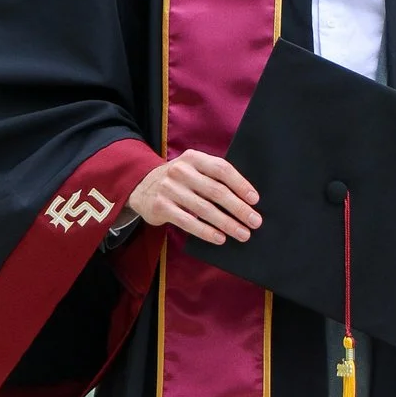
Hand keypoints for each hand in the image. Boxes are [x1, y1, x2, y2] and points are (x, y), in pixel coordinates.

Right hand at [129, 148, 261, 246]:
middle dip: (238, 208)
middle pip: (216, 191)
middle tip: (255, 221)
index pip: (222, 169)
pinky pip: (188, 222)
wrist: (140, 186)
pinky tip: (220, 238)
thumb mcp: (192, 169)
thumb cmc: (178, 180)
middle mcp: (181, 171)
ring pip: (204, 209)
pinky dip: (206, 231)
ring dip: (227, 223)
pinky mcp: (161, 207)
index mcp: (193, 158)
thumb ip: (212, 177)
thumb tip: (245, 199)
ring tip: (242, 234)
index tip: (255, 199)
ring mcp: (169, 189)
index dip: (240, 184)